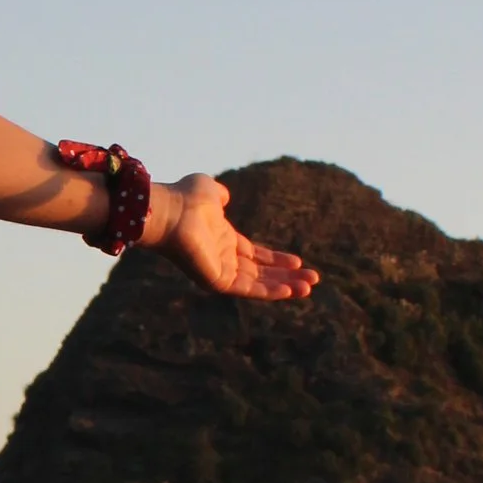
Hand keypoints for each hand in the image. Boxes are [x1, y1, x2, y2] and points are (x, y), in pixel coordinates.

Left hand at [157, 171, 317, 301]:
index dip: (277, 260)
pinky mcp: (217, 281)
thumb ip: (220, 195)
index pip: (255, 256)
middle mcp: (222, 259)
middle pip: (261, 273)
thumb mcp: (210, 190)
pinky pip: (248, 290)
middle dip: (287, 276)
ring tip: (309, 288)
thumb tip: (224, 197)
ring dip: (285, 286)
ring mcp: (220, 271)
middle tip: (313, 280)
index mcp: (223, 240)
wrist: (169, 211)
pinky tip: (290, 289)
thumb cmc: (185, 199)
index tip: (299, 262)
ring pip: (258, 284)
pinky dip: (270, 291)